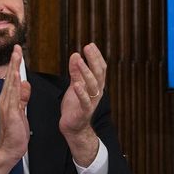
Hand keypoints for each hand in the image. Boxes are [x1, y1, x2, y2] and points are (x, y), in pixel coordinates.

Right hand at [0, 45, 30, 173]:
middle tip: (16, 47)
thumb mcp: (21, 111)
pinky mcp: (11, 114)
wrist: (9, 149)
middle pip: (10, 77)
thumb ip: (23, 97)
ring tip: (16, 56)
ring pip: (10, 84)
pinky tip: (18, 77)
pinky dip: (15, 86)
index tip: (18, 51)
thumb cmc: (15, 132)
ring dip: (13, 69)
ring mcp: (7, 106)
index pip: (12, 78)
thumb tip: (25, 83)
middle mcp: (6, 100)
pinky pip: (14, 97)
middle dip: (13, 61)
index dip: (15, 64)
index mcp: (9, 99)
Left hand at [59, 43, 104, 165]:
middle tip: (88, 48)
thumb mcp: (74, 85)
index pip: (100, 68)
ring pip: (92, 85)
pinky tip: (76, 84)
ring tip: (80, 61)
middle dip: (94, 60)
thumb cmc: (74, 106)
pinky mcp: (84, 111)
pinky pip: (85, 101)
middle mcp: (96, 92)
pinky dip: (81, 92)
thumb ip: (75, 72)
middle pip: (98, 74)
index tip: (90, 46)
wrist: (73, 127)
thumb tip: (75, 55)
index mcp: (95, 85)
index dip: (96, 57)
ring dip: (86, 72)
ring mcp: (91, 102)